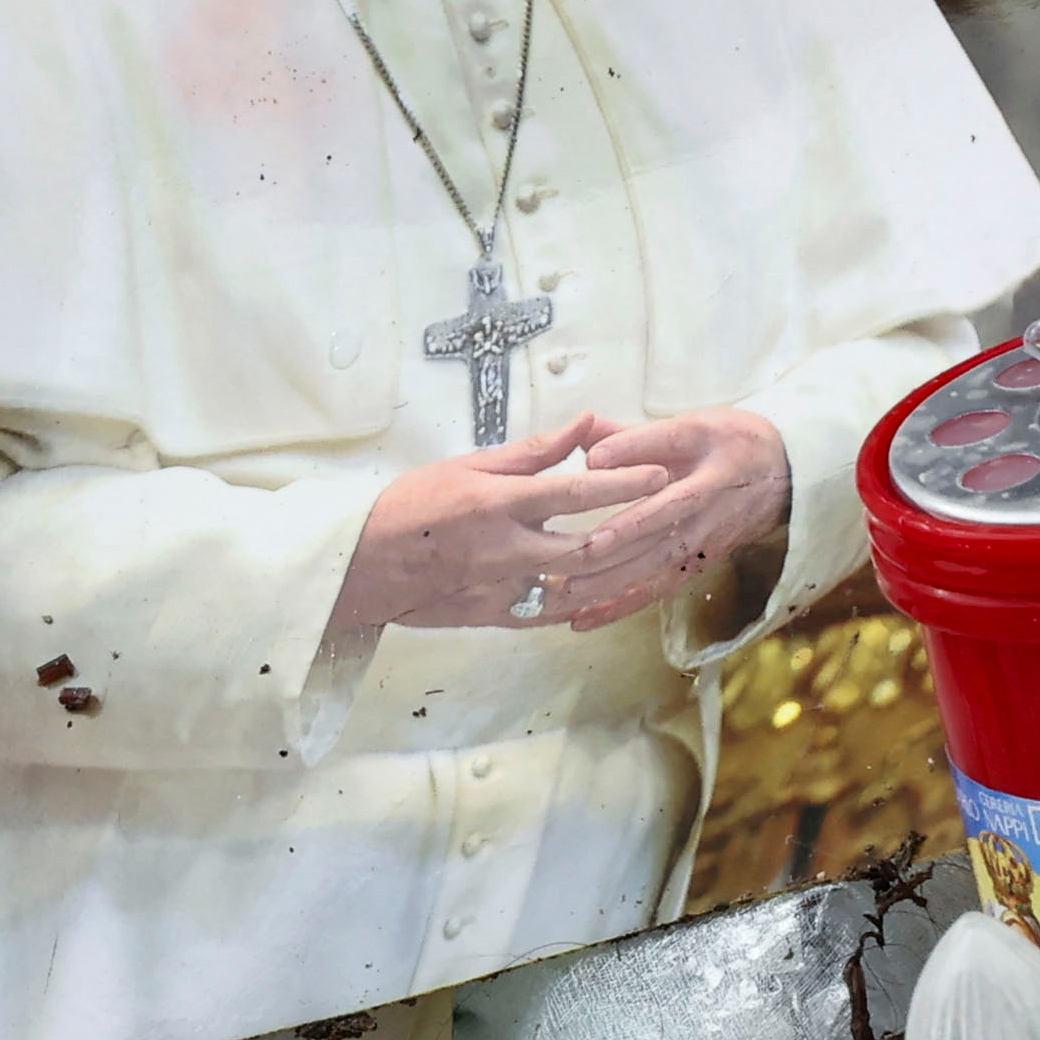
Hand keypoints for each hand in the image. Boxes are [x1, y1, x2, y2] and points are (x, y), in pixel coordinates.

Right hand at [326, 418, 674, 638]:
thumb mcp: (466, 465)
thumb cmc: (409, 505)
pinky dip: (594, 601)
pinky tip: (619, 589)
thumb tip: (582, 425)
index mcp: (499, 505)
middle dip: (641, 533)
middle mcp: (508, 550)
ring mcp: (506, 588)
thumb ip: (530, 452)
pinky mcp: (500, 615)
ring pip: (584, 586)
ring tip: (661, 553)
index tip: (659, 473)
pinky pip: (559, 612)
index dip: (623, 482)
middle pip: (593, 546)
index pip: (575, 492)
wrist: (363, 565)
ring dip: (626, 571)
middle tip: (676, 518)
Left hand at [534, 407, 791, 631]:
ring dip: (616, 577)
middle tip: (583, 546)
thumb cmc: (729, 443)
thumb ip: (632, 433)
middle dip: (626, 532)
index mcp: (705, 445)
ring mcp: (707, 532)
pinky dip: (624, 604)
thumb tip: (583, 432)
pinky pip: (661, 586)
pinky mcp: (702, 561)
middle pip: (667, 513)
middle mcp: (709, 491)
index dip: (633, 450)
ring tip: (569, 590)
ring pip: (661, 557)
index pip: (669, 444)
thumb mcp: (692, 423)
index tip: (593, 459)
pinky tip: (585, 618)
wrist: (789, 474)